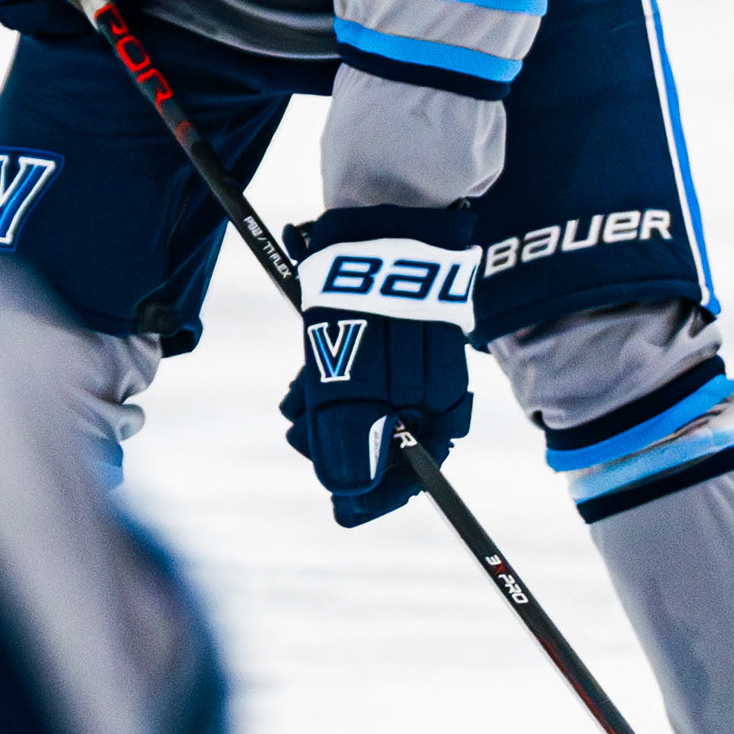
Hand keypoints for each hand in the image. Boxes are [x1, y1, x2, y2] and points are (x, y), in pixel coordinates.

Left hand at [280, 206, 478, 526]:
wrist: (380, 224)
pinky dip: (333, 382)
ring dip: (326, 413)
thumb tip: (345, 497)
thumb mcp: (352, 387)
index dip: (374, 496)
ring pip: (368, 406)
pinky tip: (303, 378)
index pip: (414, 473)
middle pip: (387, 441)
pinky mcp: (394, 334)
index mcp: (441, 410)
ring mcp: (414, 361)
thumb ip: (350, 442)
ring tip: (292, 403)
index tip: (341, 509)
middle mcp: (433, 390)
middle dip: (339, 446)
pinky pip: (364, 375)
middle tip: (297, 437)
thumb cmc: (371, 311)